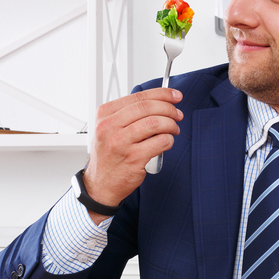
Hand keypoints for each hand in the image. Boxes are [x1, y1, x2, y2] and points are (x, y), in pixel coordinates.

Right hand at [81, 88, 182, 218]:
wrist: (100, 184)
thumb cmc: (108, 155)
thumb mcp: (108, 129)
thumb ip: (128, 114)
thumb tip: (158, 101)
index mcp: (105, 115)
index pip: (138, 97)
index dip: (162, 94)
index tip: (175, 96)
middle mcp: (110, 127)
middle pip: (148, 107)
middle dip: (169, 108)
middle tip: (177, 114)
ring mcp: (121, 143)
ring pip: (155, 123)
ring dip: (171, 124)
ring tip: (174, 129)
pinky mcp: (133, 158)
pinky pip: (160, 142)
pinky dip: (169, 140)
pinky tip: (167, 142)